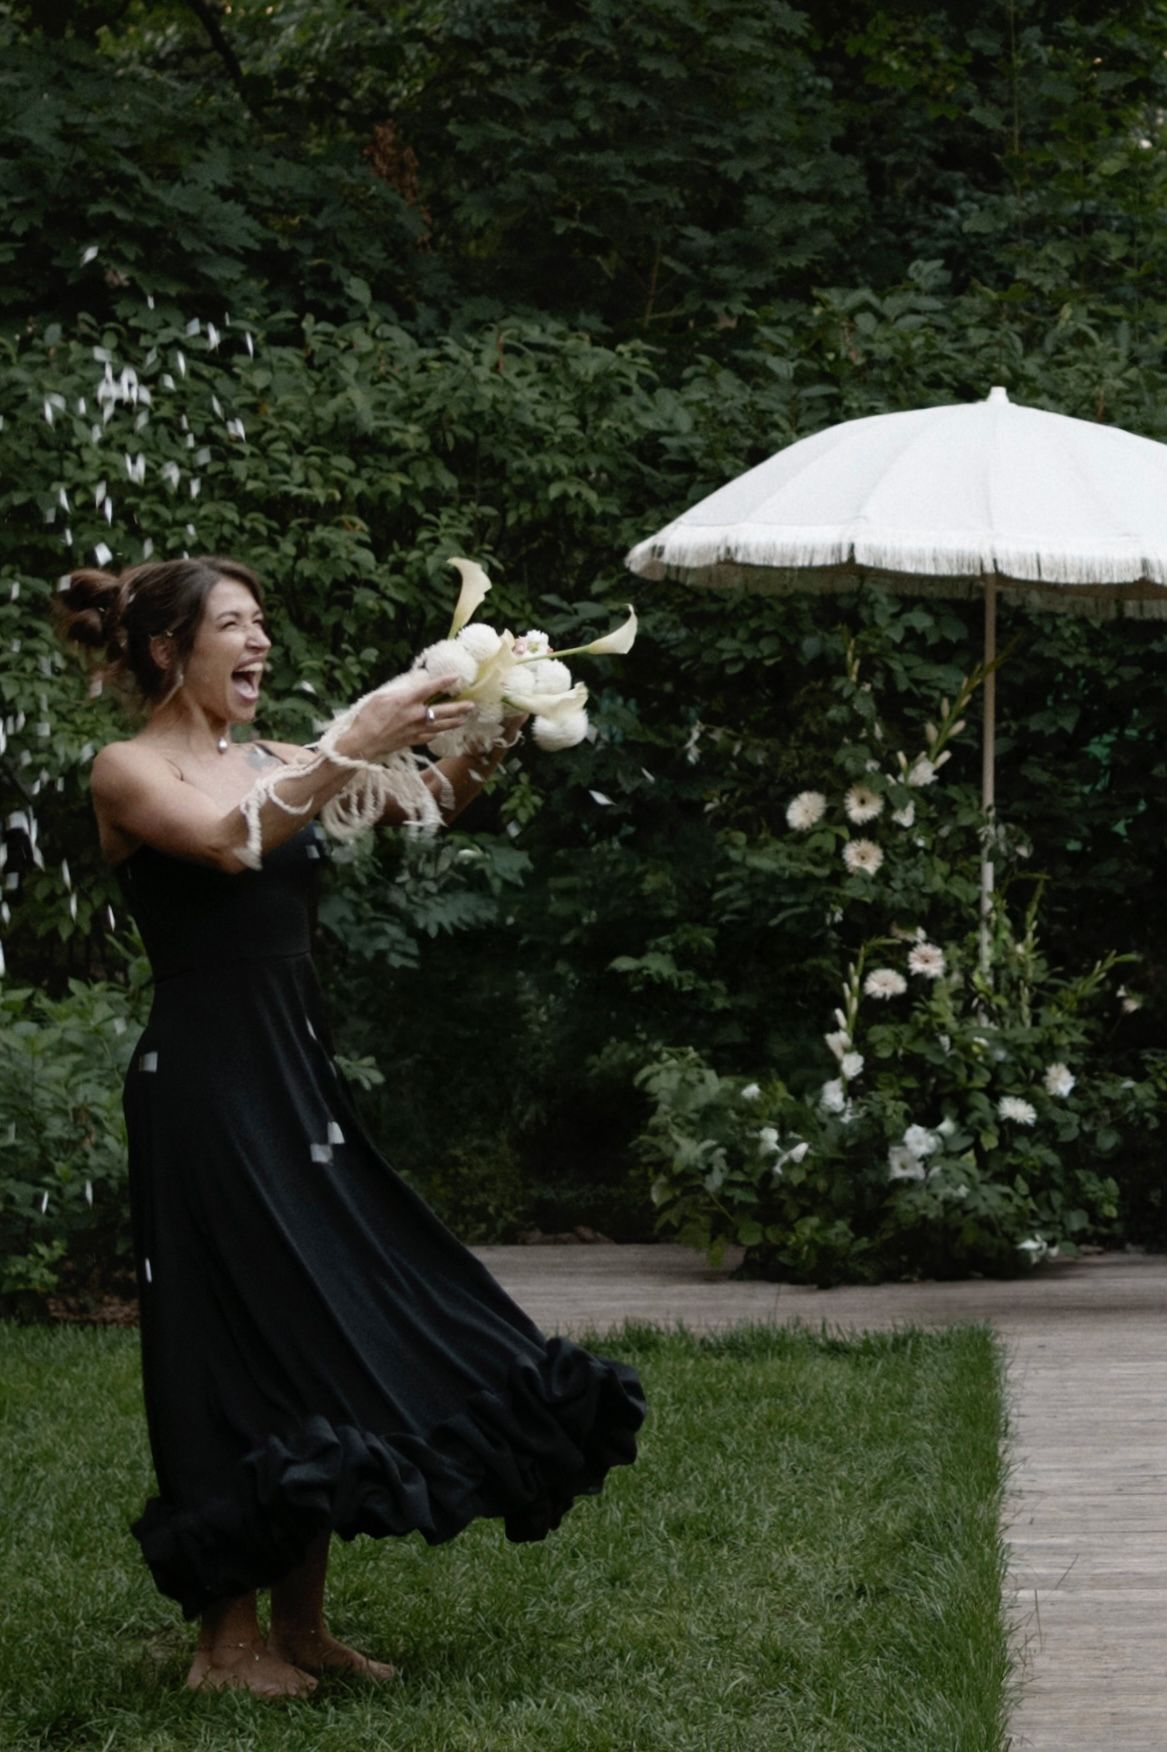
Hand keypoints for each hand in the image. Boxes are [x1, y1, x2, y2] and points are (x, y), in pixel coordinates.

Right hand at [336, 671, 475, 761]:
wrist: (364, 742)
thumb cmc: (368, 717)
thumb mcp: (381, 696)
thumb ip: (400, 690)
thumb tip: (414, 683)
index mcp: (407, 700)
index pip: (430, 688)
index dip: (444, 682)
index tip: (456, 677)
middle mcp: (416, 715)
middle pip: (444, 711)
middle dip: (460, 708)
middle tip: (472, 705)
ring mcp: (416, 730)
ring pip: (441, 726)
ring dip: (454, 722)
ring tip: (464, 720)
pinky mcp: (413, 741)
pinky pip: (430, 737)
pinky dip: (438, 733)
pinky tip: (441, 732)